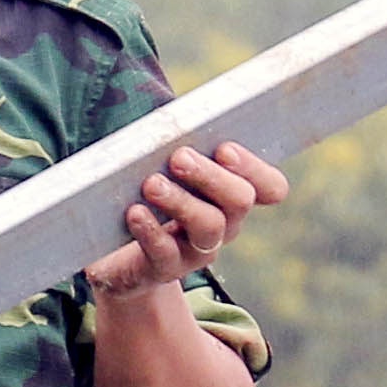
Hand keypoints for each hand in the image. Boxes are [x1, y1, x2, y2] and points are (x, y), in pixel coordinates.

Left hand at [81, 141, 284, 307]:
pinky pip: (166, 253)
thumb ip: (176, 146)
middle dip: (211, 176)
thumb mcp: (163, 169)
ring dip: (181, 201)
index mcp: (230, 195)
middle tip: (178, 158)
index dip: (255, 168)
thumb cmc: (143, 198)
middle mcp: (224, 223)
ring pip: (209, 227)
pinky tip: (135, 212)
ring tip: (151, 184)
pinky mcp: (165, 269)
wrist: (116, 258)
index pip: (270, 186)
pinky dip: (151, 230)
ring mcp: (197, 250)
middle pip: (239, 200)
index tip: (224, 149)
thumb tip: (170, 117)